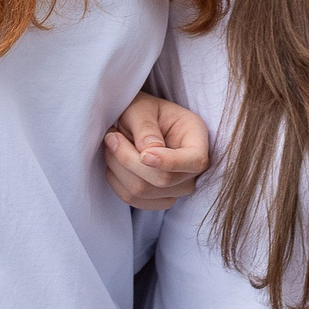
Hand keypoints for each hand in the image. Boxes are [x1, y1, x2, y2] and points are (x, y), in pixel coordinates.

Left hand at [102, 93, 211, 210]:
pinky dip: (116, 182)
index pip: (195, 161)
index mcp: (197, 138)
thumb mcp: (141, 108)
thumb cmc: (142, 111)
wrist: (136, 122)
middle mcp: (193, 168)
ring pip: (143, 192)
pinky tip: (114, 164)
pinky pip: (134, 200)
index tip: (144, 155)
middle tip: (112, 136)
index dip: (169, 162)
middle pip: (163, 180)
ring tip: (111, 145)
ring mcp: (178, 187)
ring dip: (118, 169)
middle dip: (129, 159)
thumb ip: (146, 127)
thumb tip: (150, 152)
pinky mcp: (159, 199)